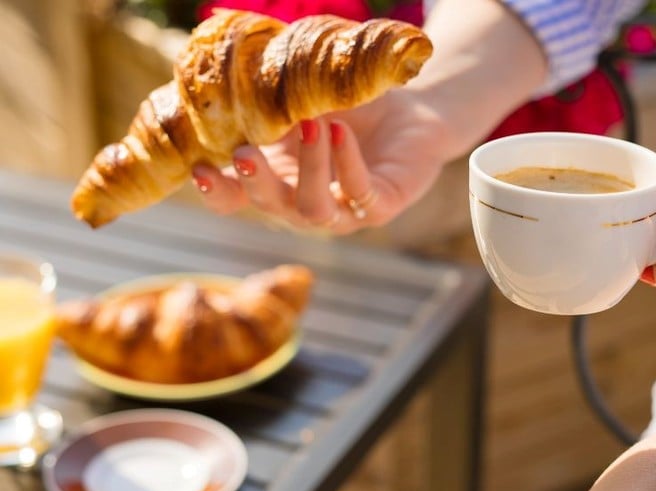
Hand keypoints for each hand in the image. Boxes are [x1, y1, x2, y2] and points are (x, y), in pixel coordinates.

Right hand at [190, 89, 452, 234]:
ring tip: (312, 125)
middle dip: (256, 183)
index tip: (199, 168)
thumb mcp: (301, 95)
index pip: (235, 199)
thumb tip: (225, 68)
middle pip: (270, 207)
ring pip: (314, 212)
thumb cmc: (349, 103)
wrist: (411, 109)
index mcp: (275, 179)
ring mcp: (342, 210)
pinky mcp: (380, 206)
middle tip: (248, 152)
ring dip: (308, 171)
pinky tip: (340, 130)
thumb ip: (266, 91)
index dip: (215, 192)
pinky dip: (347, 162)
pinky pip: (360, 195)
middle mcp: (303, 202)